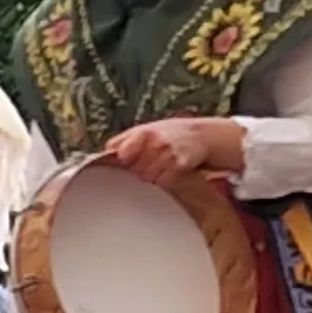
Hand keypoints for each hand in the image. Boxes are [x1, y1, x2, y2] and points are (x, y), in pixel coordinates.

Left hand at [101, 118, 242, 184]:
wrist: (206, 135)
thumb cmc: (173, 134)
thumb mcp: (147, 130)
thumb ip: (125, 140)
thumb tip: (105, 151)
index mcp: (142, 132)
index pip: (118, 153)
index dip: (121, 162)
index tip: (125, 163)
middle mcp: (153, 142)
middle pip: (131, 169)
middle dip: (137, 170)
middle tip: (150, 164)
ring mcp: (167, 154)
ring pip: (146, 177)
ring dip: (152, 177)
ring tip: (162, 167)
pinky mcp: (180, 165)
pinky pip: (163, 182)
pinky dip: (165, 181)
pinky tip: (171, 172)